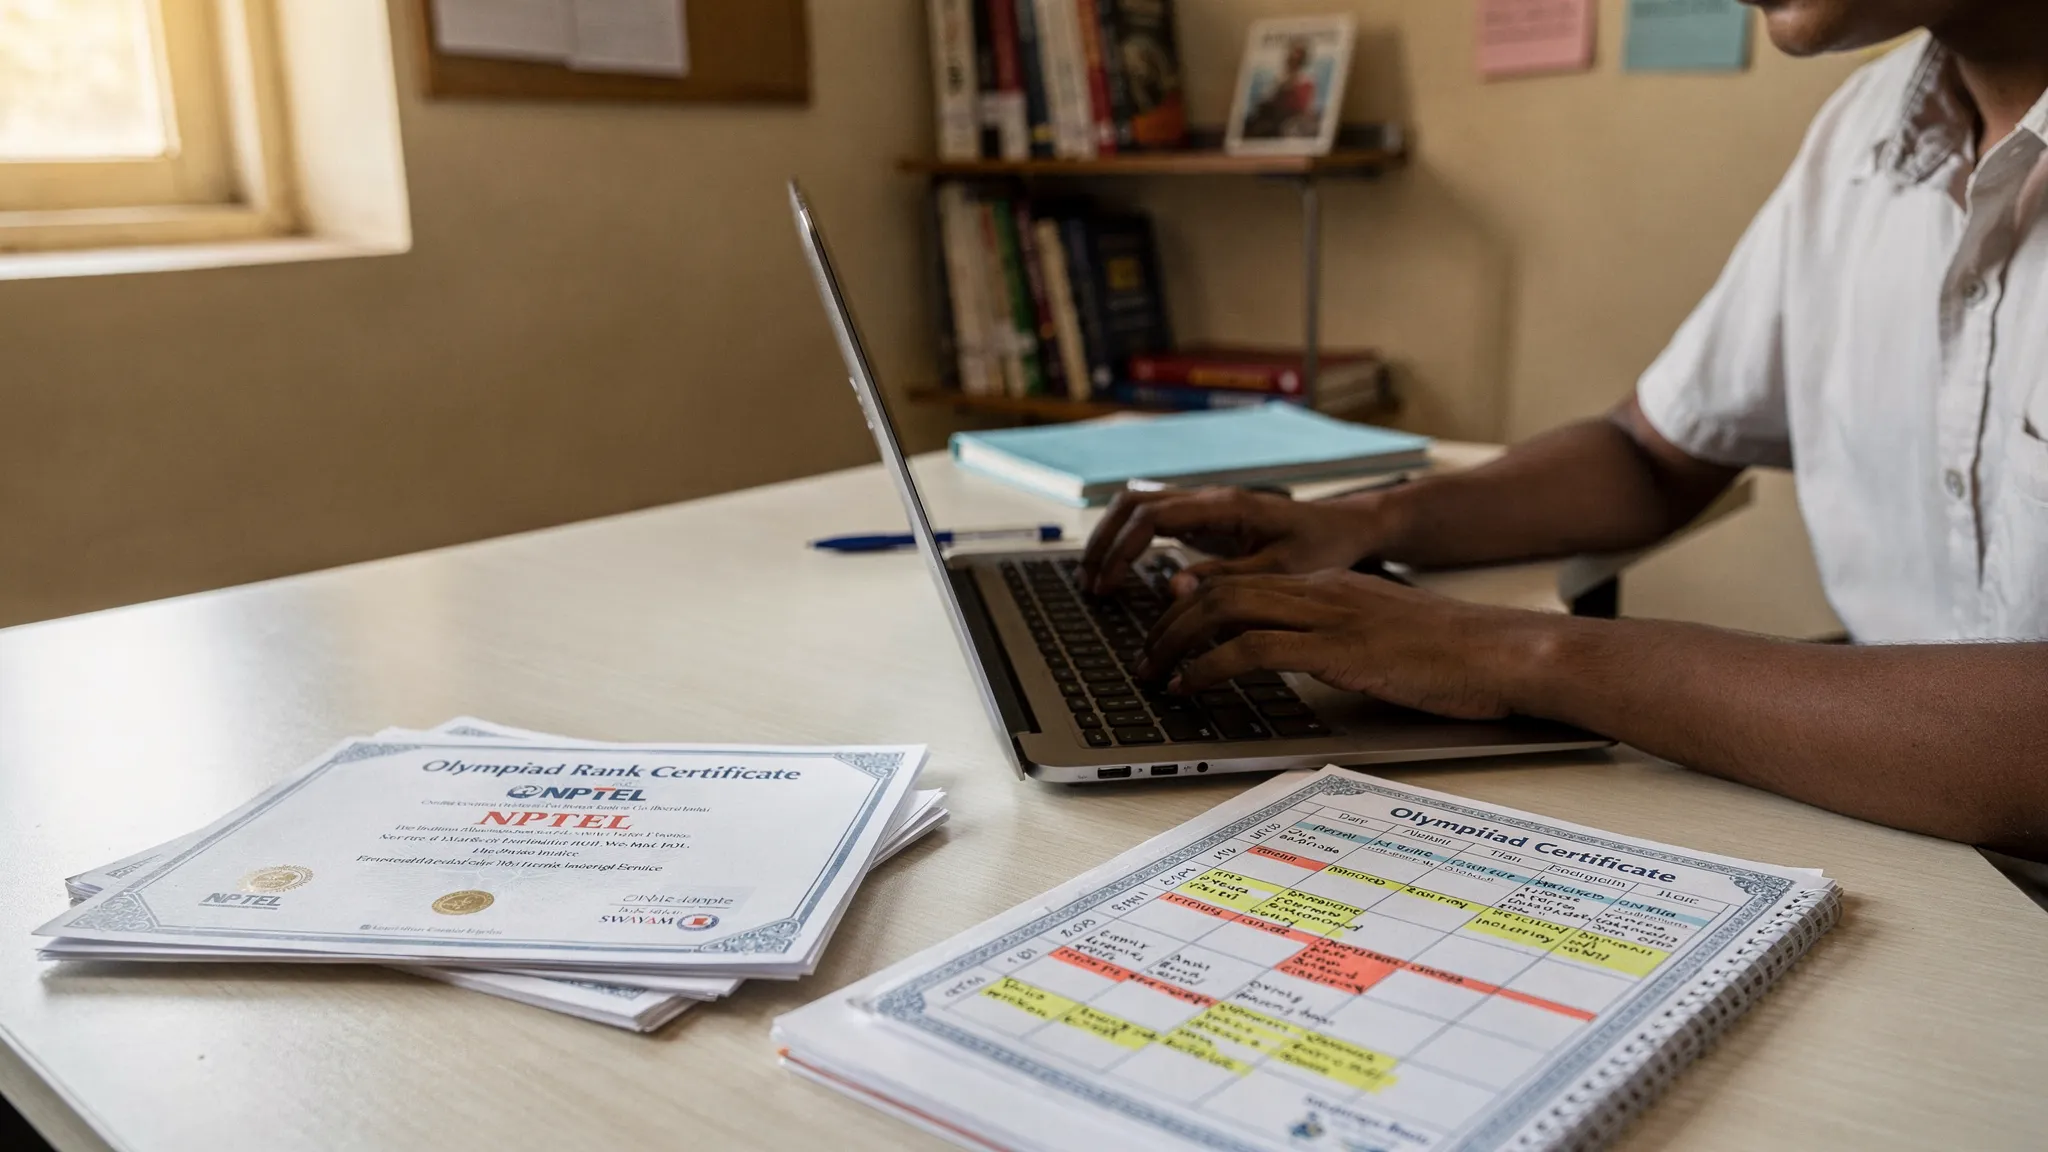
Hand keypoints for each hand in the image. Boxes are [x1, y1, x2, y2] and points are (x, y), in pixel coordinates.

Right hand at [1079, 486, 1390, 595]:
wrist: (1346, 526)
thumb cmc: (1320, 546)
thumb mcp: (1281, 571)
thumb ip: (1226, 580)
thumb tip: (1171, 589)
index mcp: (1225, 505)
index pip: (1152, 517)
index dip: (1122, 551)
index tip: (1107, 586)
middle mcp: (1208, 497)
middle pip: (1133, 503)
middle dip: (1104, 542)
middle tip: (1090, 585)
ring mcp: (1204, 503)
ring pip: (1138, 505)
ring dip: (1111, 538)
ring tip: (1096, 579)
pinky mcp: (1205, 516)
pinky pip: (1153, 517)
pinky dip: (1129, 539)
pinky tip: (1123, 572)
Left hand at [1136, 570, 1556, 719]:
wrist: (1505, 651)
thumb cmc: (1453, 654)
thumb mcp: (1382, 633)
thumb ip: (1336, 637)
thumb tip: (1298, 659)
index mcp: (1328, 585)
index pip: (1241, 581)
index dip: (1192, 605)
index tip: (1166, 634)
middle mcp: (1319, 590)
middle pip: (1218, 589)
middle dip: (1167, 625)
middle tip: (1145, 659)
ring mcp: (1327, 616)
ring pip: (1223, 610)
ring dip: (1175, 644)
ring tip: (1154, 675)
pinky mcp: (1338, 650)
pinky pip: (1252, 650)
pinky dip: (1209, 667)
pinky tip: (1192, 687)